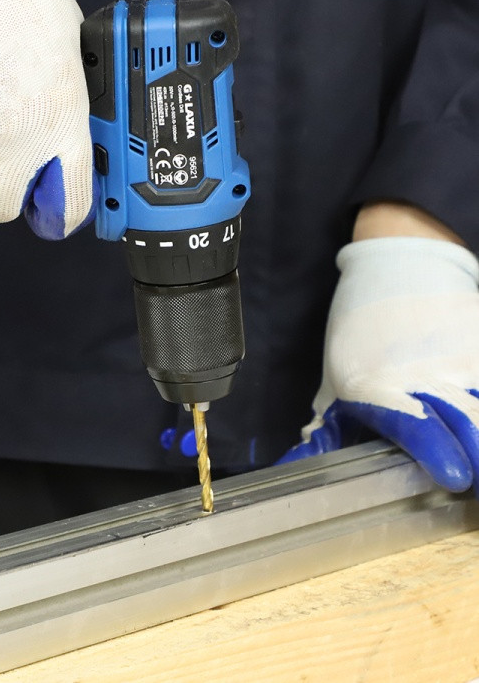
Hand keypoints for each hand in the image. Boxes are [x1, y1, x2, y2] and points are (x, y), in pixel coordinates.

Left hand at [280, 234, 478, 493]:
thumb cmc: (361, 339)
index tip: (453, 477)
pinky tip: (478, 416)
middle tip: (473, 481)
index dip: (436, 451)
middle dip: (476, 457)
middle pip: (468, 424)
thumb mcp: (335, 384)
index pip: (414, 424)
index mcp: (379, 387)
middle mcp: (426, 375)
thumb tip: (291, 469)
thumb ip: (323, 434)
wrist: (399, 270)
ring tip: (476, 454)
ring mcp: (463, 362)